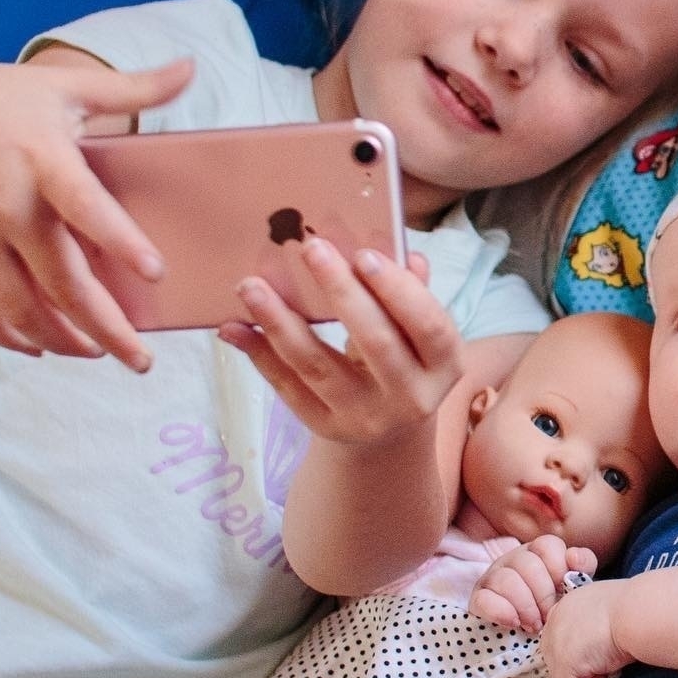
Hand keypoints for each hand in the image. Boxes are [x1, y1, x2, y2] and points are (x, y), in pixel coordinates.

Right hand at [0, 44, 192, 368]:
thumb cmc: (3, 97)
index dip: (118, 240)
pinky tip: (43, 349)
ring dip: (62, 341)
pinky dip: (9, 335)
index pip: (83, 205)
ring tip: (100, 355)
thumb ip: (133, 88)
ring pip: (19, 306)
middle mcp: (6, 204)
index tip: (156, 272)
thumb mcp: (65, 87)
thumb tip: (191, 67)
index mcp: (42, 159)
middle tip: (142, 358)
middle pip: (59, 280)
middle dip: (104, 327)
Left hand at [219, 238, 463, 446]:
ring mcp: (365, 417)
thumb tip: (399, 249)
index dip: (399, 291)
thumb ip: (411, 290)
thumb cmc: (404, 357)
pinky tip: (234, 327)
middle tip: (311, 249)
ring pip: (318, 366)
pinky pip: (287, 387)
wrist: (389, 428)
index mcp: (444, 366)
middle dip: (341, 293)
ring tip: (252, 285)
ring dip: (281, 322)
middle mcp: (411, 399)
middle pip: (375, 343)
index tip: (364, 254)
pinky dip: (259, 355)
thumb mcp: (418, 331)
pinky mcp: (325, 426)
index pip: (429, 327)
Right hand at [469, 535, 599, 633]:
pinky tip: (514, 623)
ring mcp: (493, 577)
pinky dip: (502, 612)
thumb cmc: (551, 609)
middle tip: (550, 616)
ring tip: (534, 625)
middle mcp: (514, 560)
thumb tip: (574, 557)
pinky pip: (484, 599)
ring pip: (506, 579)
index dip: (559, 567)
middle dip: (543, 594)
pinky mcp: (478, 599)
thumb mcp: (570, 589)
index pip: (547, 544)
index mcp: (538, 553)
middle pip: (527, 563)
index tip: (563, 590)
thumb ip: (581, 568)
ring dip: (525, 606)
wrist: (522, 638)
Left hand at [539, 578, 630, 677]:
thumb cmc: (633, 609)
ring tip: (610, 659)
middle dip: (582, 663)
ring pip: (567, 676)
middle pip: (558, 658)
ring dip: (590, 675)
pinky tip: (608, 670)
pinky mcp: (564, 665)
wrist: (637, 613)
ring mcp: (555, 645)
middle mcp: (555, 622)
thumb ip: (593, 621)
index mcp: (567, 605)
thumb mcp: (607, 607)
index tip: (598, 646)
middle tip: (607, 654)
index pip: (561, 635)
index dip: (579, 647)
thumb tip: (597, 642)